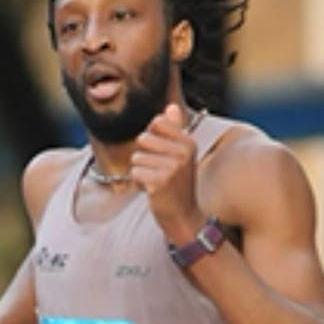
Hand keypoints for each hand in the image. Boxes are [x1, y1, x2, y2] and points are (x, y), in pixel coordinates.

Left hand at [134, 103, 203, 242]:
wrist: (184, 216)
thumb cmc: (177, 183)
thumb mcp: (180, 155)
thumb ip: (174, 130)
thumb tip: (171, 106)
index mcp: (188, 142)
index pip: (156, 121)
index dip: (152, 138)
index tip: (163, 155)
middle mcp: (183, 152)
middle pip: (143, 138)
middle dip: (144, 155)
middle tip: (159, 171)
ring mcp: (172, 167)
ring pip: (137, 157)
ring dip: (141, 171)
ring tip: (157, 182)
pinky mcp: (160, 182)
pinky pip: (135, 172)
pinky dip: (139, 183)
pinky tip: (153, 191)